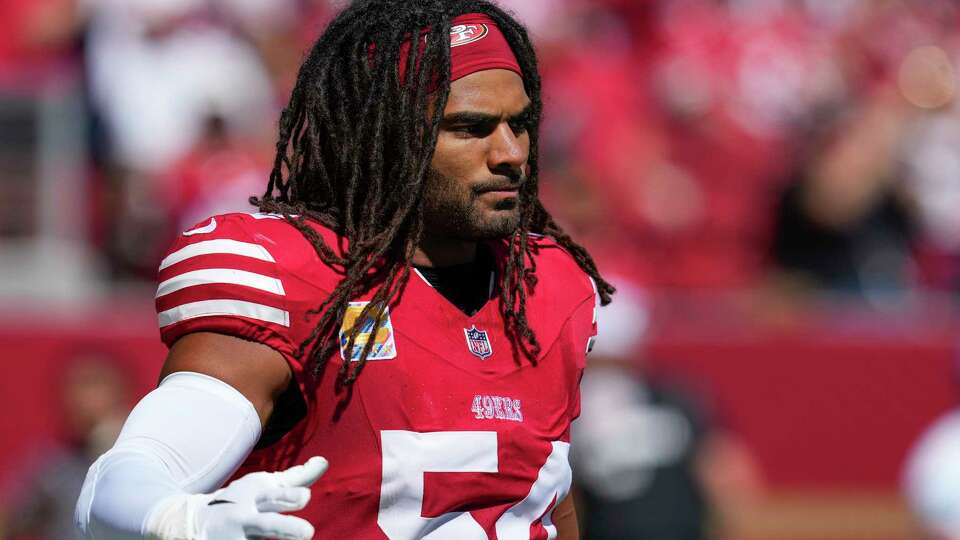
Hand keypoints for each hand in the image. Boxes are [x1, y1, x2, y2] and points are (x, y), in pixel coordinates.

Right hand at [147, 456, 328, 539]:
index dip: (291, 496)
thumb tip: (324, 462)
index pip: (277, 495)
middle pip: (267, 523)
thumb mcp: (263, 485)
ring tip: (302, 537)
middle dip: (286, 528)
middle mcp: (245, 518)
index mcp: (257, 497)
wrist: (192, 521)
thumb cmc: (241, 500)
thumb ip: (295, 478)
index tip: (306, 496)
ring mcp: (235, 537)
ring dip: (279, 537)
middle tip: (308, 533)